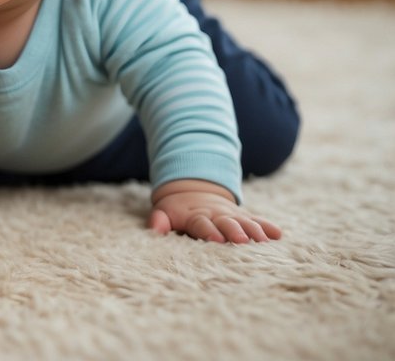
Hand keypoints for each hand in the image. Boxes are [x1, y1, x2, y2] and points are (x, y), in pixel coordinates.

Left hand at [149, 179, 281, 243]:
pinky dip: (267, 227)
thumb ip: (159, 221)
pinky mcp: (244, 217)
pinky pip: (257, 220)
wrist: (194, 191)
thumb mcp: (164, 212)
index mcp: (196, 216)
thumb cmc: (177, 210)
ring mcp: (232, 216)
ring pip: (245, 222)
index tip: (216, 239)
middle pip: (227, 223)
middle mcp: (216, 215)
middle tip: (243, 241)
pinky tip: (278, 235)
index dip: (209, 231)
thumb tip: (154, 230)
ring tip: (264, 241)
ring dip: (255, 231)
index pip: (202, 224)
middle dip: (235, 231)